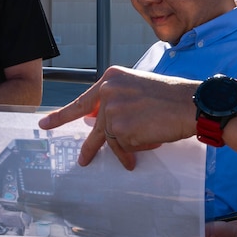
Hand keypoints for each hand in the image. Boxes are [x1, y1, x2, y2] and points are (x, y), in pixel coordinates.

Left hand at [38, 65, 197, 169]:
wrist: (190, 103)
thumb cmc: (171, 97)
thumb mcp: (138, 88)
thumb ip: (117, 100)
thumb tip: (96, 121)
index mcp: (111, 78)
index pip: (83, 100)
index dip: (63, 114)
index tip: (45, 123)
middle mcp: (108, 91)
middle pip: (93, 123)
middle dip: (87, 144)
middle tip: (81, 158)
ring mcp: (113, 110)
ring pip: (110, 138)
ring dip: (124, 148)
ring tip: (133, 155)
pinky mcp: (121, 129)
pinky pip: (122, 147)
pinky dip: (133, 150)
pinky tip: (150, 141)